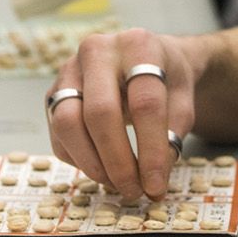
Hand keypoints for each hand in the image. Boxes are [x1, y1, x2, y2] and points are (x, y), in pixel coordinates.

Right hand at [47, 29, 206, 199]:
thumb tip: (153, 181)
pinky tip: (101, 168)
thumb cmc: (165, 77)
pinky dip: (78, 159)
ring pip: (67, 123)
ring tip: (116, 183)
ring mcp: (70, 69)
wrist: (144, 56)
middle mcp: (98, 51)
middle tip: (133, 190)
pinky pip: (57, 133)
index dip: (151, 150)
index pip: (145, 103)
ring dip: (91, 163)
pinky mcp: (54, 91)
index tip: (155, 185)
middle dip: (117, 161)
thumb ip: (173, 135)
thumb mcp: (184, 97)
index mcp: (138, 45)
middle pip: (100, 113)